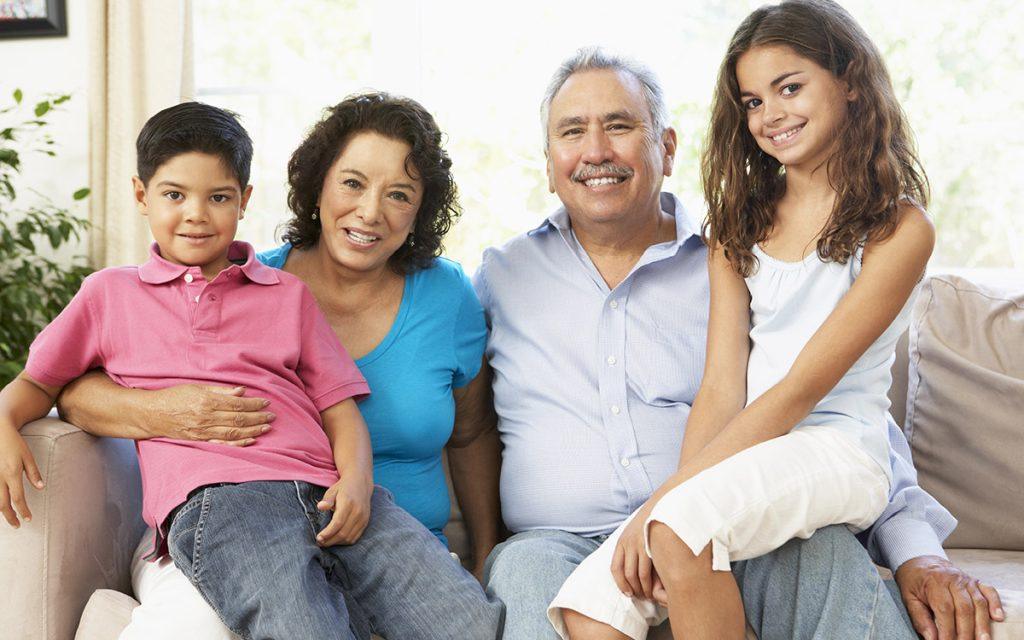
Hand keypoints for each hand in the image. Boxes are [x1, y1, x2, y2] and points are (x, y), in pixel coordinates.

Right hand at [0, 427, 43, 527]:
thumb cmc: (14, 443)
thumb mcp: (28, 456)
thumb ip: (33, 473)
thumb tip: (41, 488)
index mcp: (11, 473)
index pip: (17, 498)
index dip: (23, 510)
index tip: (28, 519)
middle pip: (2, 504)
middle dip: (10, 516)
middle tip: (18, 525)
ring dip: (1, 511)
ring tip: (10, 518)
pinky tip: (0, 506)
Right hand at [149, 384, 274, 445]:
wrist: (152, 414)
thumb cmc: (174, 397)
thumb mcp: (196, 387)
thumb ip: (220, 390)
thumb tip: (241, 391)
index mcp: (207, 402)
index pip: (237, 404)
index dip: (254, 404)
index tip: (266, 402)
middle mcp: (206, 418)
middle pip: (238, 420)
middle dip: (258, 418)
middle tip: (272, 416)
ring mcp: (203, 432)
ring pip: (233, 433)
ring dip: (253, 431)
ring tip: (266, 428)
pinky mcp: (200, 440)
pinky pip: (222, 444)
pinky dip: (238, 443)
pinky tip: (250, 440)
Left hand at [315, 474, 372, 545]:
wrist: (361, 483)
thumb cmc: (343, 488)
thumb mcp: (332, 490)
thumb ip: (327, 500)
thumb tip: (320, 507)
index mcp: (348, 504)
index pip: (337, 523)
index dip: (328, 533)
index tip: (318, 538)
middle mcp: (358, 512)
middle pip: (343, 533)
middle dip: (330, 541)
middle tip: (320, 542)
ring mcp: (363, 518)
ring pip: (349, 537)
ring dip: (337, 542)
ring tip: (327, 542)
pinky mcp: (365, 522)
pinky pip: (355, 537)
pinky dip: (345, 541)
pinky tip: (336, 539)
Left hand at [611, 504, 657, 600]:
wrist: (661, 505)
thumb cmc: (651, 522)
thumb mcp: (635, 533)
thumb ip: (632, 547)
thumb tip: (633, 567)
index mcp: (621, 542)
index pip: (615, 568)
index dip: (620, 583)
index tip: (627, 593)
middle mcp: (627, 544)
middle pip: (626, 573)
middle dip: (632, 588)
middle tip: (640, 597)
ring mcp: (637, 545)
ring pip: (636, 575)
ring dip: (642, 588)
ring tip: (649, 595)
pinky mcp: (648, 547)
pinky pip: (646, 570)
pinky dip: (649, 583)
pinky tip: (654, 588)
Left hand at [895, 555, 1004, 639]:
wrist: (921, 561)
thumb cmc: (914, 582)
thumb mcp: (909, 598)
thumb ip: (919, 618)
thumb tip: (931, 638)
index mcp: (934, 583)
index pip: (944, 609)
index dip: (947, 630)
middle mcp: (953, 579)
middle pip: (964, 608)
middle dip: (966, 631)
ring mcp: (966, 580)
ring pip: (978, 603)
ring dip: (982, 624)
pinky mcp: (976, 582)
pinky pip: (989, 591)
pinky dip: (996, 604)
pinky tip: (998, 618)